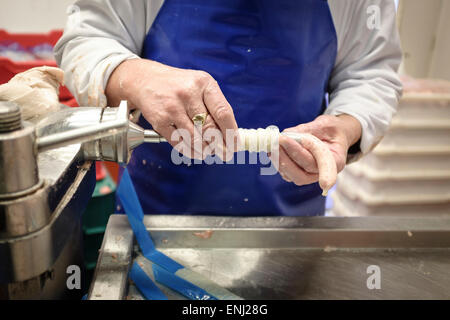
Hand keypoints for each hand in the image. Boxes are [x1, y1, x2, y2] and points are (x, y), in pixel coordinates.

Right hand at [106, 59, 237, 159]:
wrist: (144, 80)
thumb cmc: (178, 85)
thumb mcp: (199, 86)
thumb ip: (214, 106)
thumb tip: (229, 135)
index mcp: (204, 84)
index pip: (223, 112)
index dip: (231, 132)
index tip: (235, 145)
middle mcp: (188, 94)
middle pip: (210, 128)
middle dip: (220, 146)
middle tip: (224, 154)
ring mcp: (173, 107)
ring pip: (195, 139)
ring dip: (205, 150)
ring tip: (209, 152)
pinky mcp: (160, 120)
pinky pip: (179, 142)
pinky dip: (190, 151)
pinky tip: (195, 152)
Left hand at [271, 114, 361, 186]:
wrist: (332, 135)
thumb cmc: (331, 130)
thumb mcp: (324, 124)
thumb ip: (308, 129)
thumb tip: (287, 134)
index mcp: (336, 160)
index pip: (324, 166)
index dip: (319, 170)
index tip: (320, 178)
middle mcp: (322, 173)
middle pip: (302, 175)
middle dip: (287, 159)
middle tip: (277, 141)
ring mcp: (309, 175)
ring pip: (292, 175)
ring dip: (279, 160)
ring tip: (272, 143)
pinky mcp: (298, 173)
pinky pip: (286, 172)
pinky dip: (277, 160)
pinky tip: (273, 148)